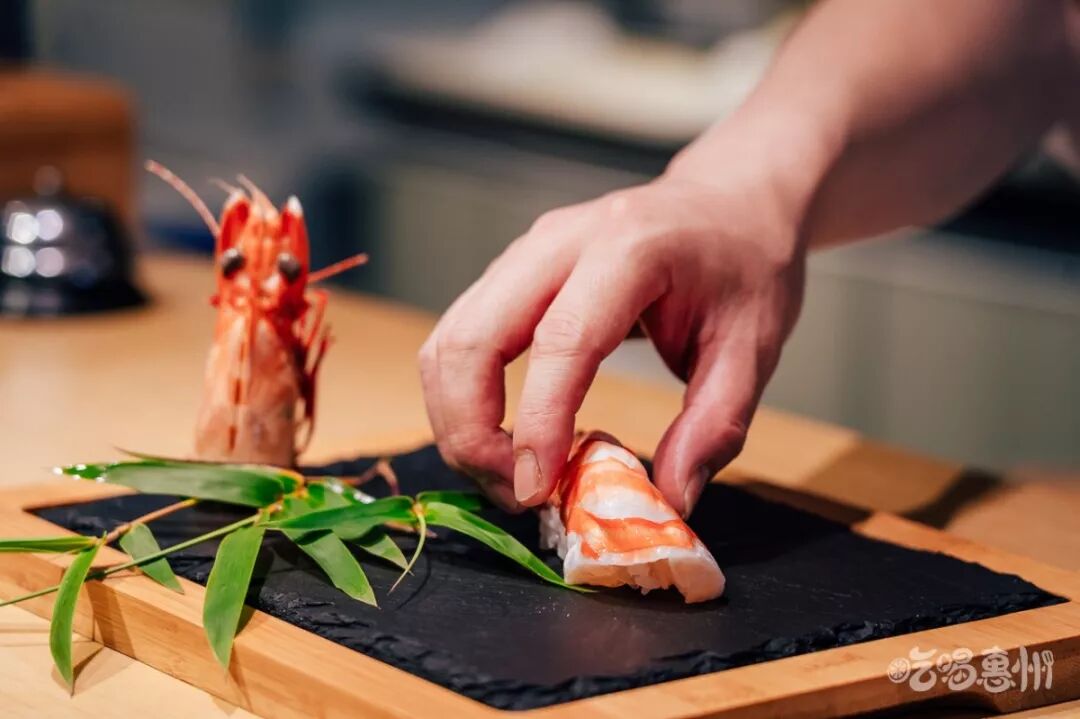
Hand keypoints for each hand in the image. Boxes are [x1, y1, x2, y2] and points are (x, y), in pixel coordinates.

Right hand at [418, 169, 806, 515]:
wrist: (726, 201)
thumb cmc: (744, 267)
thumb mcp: (754, 347)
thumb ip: (715, 425)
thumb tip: (669, 499)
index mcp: (629, 249)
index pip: (563, 339)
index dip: (539, 422)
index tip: (538, 491)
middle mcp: (559, 242)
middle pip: (473, 337)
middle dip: (472, 431)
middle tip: (517, 495)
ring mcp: (524, 253)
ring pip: (447, 341)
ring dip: (459, 422)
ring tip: (509, 477)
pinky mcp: (508, 274)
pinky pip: (458, 339)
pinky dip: (463, 400)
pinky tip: (506, 439)